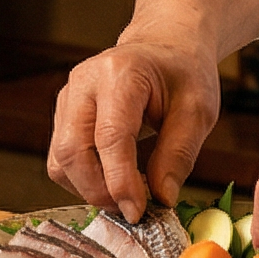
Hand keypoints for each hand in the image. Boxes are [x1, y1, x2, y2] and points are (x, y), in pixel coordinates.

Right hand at [47, 37, 218, 222]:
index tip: (139, 211)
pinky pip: (60, 159)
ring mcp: (68, 97)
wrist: (165, 46)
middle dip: (100, 190)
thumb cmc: (183, 73)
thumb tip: (162, 198)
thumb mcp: (198, 110)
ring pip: (60, 159)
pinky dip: (82, 180)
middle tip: (134, 209)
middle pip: (73, 150)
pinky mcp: (63, 114)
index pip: (110, 136)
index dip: (121, 181)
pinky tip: (112, 180)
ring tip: (127, 195)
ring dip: (89, 188)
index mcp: (120, 73)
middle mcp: (84, 82)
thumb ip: (179, 154)